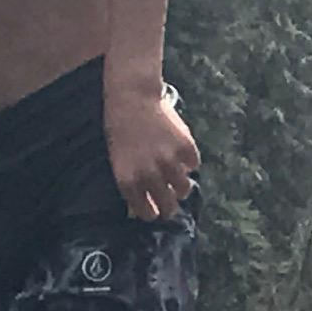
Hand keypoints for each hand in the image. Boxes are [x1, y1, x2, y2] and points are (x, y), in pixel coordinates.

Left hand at [106, 80, 197, 223]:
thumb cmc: (119, 128)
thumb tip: (146, 202)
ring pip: (184, 188)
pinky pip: (194, 165)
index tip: (154, 212)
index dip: (151, 213)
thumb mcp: (117, 159)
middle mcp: (150, 174)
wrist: (132, 97)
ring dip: (181, 187)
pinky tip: (182, 157)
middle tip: (170, 205)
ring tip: (178, 181)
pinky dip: (189, 162)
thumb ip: (132, 182)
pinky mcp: (185, 146)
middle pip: (168, 206)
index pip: (146, 212)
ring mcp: (170, 161)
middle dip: (169, 208)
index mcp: (129, 180)